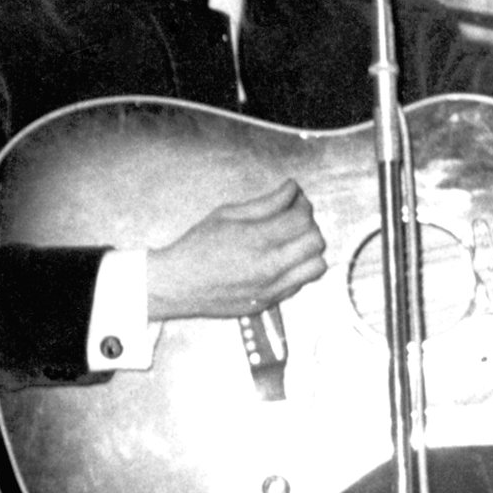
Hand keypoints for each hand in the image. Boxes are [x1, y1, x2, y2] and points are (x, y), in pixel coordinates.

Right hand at [147, 179, 326, 320]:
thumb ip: (265, 203)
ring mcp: (270, 287)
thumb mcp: (225, 215)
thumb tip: (291, 190)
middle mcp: (268, 266)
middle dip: (308, 225)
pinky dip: (297, 270)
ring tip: (292, 244)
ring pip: (316, 265)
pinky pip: (300, 284)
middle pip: (315, 241)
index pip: (301, 219)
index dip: (302, 204)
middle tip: (293, 219)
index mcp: (256, 240)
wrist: (176, 285)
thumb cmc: (196, 248)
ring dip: (309, 251)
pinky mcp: (268, 302)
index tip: (295, 199)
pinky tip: (280, 262)